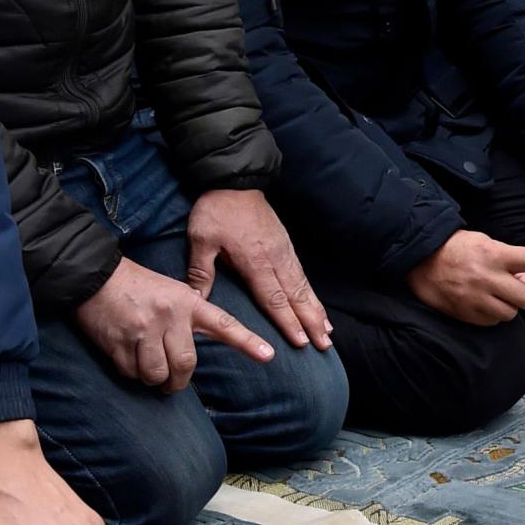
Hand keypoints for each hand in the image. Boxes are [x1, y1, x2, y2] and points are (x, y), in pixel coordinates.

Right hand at [73, 257, 271, 393]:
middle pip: (185, 365)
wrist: (95, 276)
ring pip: (157, 374)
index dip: (247, 342)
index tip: (269, 355)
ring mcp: (144, 331)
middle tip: (172, 383)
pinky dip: (131, 373)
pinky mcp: (120, 343)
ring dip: (152, 379)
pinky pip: (132, 373)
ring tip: (147, 368)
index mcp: (187, 303)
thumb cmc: (137, 286)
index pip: (223, 324)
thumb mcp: (171, 291)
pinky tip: (127, 357)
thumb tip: (194, 347)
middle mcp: (169, 317)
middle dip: (178, 382)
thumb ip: (188, 315)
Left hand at [186, 188, 329, 352]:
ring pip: (303, 286)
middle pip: (296, 296)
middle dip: (311, 322)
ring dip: (316, 310)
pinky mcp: (285, 244)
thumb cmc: (216, 210)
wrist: (234, 179)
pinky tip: (315, 304)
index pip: (274, 298)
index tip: (300, 342)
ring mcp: (283, 251)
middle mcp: (275, 258)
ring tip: (327, 332)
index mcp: (254, 261)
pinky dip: (311, 292)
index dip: (287, 322)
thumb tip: (196, 300)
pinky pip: (302, 274)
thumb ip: (201, 271)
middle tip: (323, 345)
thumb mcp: (201, 239)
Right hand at [408, 229, 524, 326]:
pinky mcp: (465, 313)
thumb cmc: (459, 248)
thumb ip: (511, 263)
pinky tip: (480, 303)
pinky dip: (492, 316)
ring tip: (494, 294)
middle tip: (519, 289)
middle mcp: (488, 276)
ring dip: (509, 306)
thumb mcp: (487, 244)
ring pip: (511, 313)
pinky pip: (492, 322)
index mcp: (496, 254)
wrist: (419, 258)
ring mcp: (476, 297)